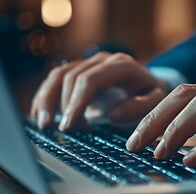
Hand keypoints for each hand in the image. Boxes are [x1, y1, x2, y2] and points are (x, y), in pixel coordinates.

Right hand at [30, 52, 167, 130]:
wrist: (148, 82)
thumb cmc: (151, 93)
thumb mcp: (156, 100)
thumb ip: (141, 106)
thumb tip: (113, 114)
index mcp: (121, 65)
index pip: (91, 80)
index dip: (76, 102)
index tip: (69, 125)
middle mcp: (102, 60)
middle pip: (71, 77)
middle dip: (61, 105)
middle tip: (59, 130)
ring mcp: (89, 63)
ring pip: (59, 74)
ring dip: (47, 99)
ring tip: (44, 124)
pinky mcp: (80, 71)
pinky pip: (56, 78)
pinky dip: (45, 95)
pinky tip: (39, 114)